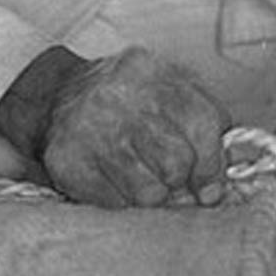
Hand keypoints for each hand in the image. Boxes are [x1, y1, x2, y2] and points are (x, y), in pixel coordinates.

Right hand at [0, 44, 230, 207]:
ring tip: (142, 180)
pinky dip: (122, 200)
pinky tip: (113, 179)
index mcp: (151, 72)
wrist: (55, 96)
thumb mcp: (166, 91)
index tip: (212, 187)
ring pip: (149, 193)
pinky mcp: (68, 161)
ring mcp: (90, 128)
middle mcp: (119, 96)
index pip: (202, 122)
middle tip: (174, 184)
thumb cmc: (127, 101)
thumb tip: (219, 181)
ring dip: (152, 195)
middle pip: (177, 163)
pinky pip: (116, 204)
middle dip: (182, 183)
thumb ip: (203, 122)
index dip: (214, 164)